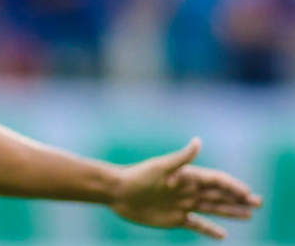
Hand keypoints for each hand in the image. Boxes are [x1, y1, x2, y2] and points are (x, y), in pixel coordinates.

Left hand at [110, 138, 261, 238]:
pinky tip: (223, 235)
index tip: (247, 193)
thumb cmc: (137, 176)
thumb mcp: (160, 166)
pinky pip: (197, 225)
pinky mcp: (174, 219)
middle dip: (238, 198)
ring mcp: (182, 205)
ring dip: (230, 212)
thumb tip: (198, 141)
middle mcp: (187, 190)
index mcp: (187, 176)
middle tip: (258, 203)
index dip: (232, 186)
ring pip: (212, 208)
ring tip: (248, 215)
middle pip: (218, 195)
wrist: (117, 192)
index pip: (216, 181)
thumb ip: (182, 158)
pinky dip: (209, 230)